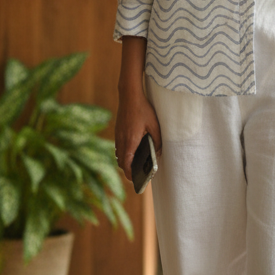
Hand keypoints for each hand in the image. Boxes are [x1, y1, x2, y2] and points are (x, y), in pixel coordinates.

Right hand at [115, 36, 161, 181]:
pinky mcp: (117, 130)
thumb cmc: (143, 110)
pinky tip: (132, 150)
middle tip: (136, 175)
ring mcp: (118, 134)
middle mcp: (121, 139)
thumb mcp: (155, 126)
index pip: (126, 163)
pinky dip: (124, 151)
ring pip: (119, 153)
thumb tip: (157, 153)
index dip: (129, 173)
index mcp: (130, 141)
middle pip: (121, 161)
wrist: (129, 95)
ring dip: (125, 160)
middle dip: (127, 169)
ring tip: (135, 164)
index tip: (134, 180)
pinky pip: (119, 145)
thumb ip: (157, 142)